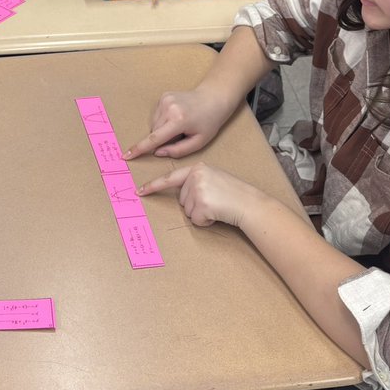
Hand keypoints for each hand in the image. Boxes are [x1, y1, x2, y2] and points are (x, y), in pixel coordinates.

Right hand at [124, 88, 234, 160]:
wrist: (214, 98)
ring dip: (162, 130)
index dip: (139, 149)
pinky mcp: (163, 96)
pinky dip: (164, 121)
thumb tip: (157, 153)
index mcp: (179, 120)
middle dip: (163, 139)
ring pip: (154, 124)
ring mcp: (165, 100)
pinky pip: (157, 116)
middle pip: (154, 132)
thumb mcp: (199, 142)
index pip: (154, 138)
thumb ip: (178, 151)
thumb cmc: (209, 122)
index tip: (126, 155)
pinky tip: (177, 117)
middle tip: (181, 135)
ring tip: (180, 125)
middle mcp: (169, 108)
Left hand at [138, 161, 272, 228]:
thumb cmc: (234, 193)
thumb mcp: (214, 178)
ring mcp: (198, 190)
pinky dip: (206, 221)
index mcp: (197, 168)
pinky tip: (218, 214)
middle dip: (196, 205)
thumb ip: (196, 181)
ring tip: (218, 207)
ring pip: (188, 211)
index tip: (139, 191)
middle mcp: (195, 176)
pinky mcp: (201, 204)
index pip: (170, 178)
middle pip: (182, 199)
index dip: (153, 186)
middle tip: (214, 202)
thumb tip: (183, 196)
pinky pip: (196, 220)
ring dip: (201, 213)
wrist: (249, 203)